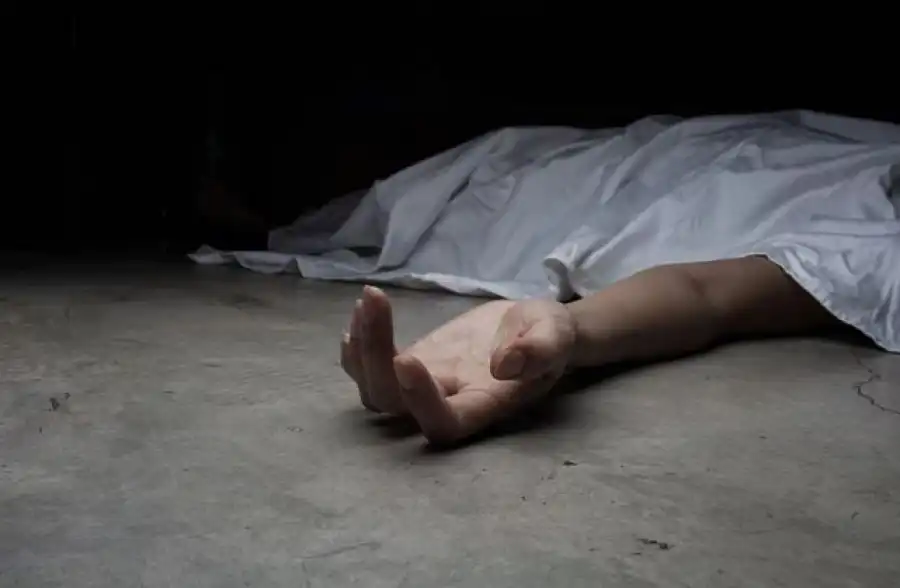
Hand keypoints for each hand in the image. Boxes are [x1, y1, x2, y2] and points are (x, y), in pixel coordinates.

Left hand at [340, 286, 577, 443]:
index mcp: (484, 406)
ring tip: (370, 299)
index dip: (420, 401)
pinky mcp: (411, 364)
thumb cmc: (549, 334)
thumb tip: (505, 365)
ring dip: (361, 349)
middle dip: (375, 357)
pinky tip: (361, 311)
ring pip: (374, 390)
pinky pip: (370, 370)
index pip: (444, 423)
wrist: (532, 328)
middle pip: (392, 405)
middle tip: (376, 300)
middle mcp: (447, 403)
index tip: (408, 357)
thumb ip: (540, 350)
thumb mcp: (555, 334)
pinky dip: (357, 346)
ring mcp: (423, 385)